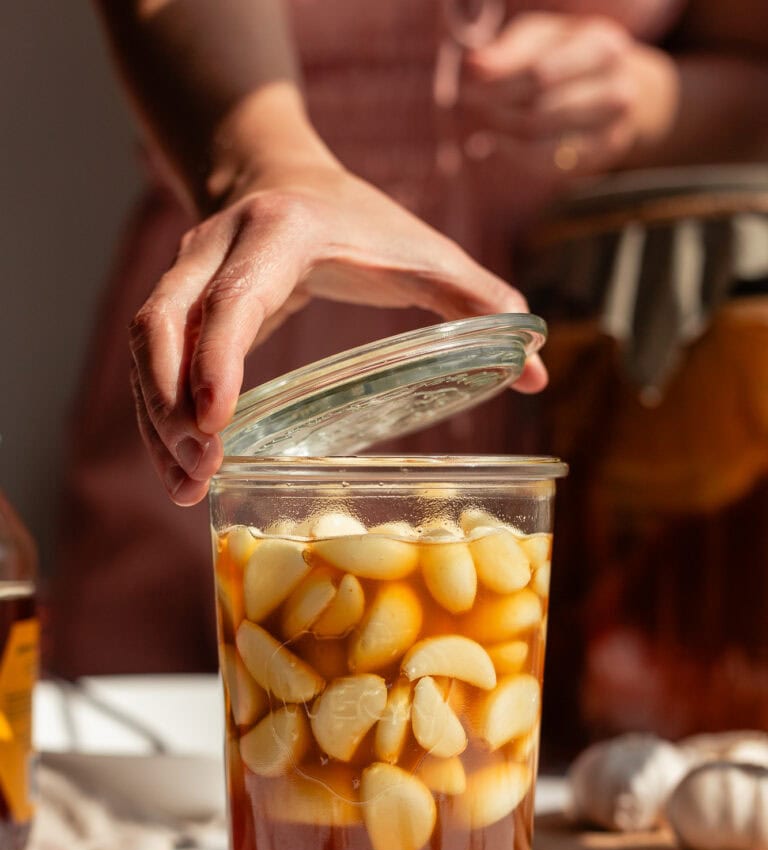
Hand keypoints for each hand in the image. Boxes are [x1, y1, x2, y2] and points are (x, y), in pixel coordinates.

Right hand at [129, 159, 546, 505]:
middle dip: (172, 402)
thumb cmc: (359, 219)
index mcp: (278, 234)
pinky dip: (156, 413)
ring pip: (147, 344)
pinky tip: (180, 466)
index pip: (232, 298)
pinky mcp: (175, 301)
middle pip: (167, 324)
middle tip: (199, 470)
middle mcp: (216, 248)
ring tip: (185, 485)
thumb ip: (478, 300)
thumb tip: (538, 370)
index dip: (217, 359)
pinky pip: (150, 359)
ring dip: (156, 418)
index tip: (218, 422)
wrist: (279, 173)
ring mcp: (185, 271)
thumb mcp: (422, 249)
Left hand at [460, 12, 675, 178]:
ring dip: (504, 133)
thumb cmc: (565, 56)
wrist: (615, 86)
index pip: (539, 73)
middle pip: (540, 109)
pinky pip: (548, 162)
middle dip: (498, 108)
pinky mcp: (602, 154)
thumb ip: (508, 51)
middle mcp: (615, 86)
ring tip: (485, 123)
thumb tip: (473, 66)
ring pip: (542, 139)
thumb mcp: (540, 39)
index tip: (467, 86)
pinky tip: (497, 145)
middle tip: (471, 104)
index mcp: (600, 45)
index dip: (497, 83)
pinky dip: (515, 155)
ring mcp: (613, 126)